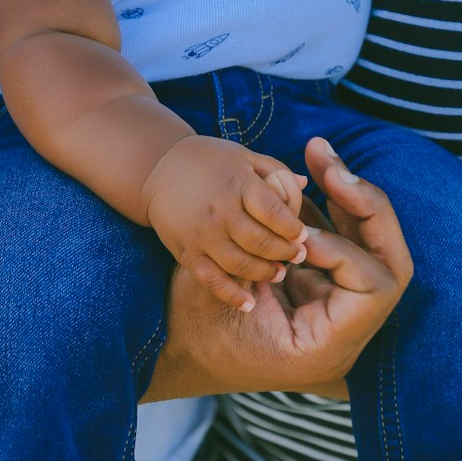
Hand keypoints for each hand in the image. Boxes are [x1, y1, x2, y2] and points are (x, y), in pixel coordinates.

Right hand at [142, 135, 307, 311]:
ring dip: (264, 273)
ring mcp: (201, 234)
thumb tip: (303, 184)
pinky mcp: (186, 252)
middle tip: (298, 256)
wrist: (157, 168)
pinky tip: (250, 304)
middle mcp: (219, 210)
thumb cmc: (209, 159)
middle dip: (284, 252)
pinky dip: (231, 295)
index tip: (302, 234)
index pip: (273, 211)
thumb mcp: (243, 156)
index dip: (292, 226)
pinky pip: (211, 280)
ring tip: (279, 273)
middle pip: (260, 241)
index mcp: (237, 183)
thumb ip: (274, 170)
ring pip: (240, 264)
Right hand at [143, 137, 412, 399]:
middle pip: (389, 261)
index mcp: (326, 348)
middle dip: (365, 206)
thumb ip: (262, 252)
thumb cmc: (189, 327)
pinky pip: (340, 240)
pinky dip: (330, 207)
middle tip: (329, 166)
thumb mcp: (220, 291)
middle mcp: (341, 335)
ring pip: (369, 244)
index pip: (375, 287)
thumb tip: (300, 200)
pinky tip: (316, 174)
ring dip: (346, 197)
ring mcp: (335, 312)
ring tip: (319, 156)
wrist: (173, 349)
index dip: (342, 249)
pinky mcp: (318, 288)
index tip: (299, 237)